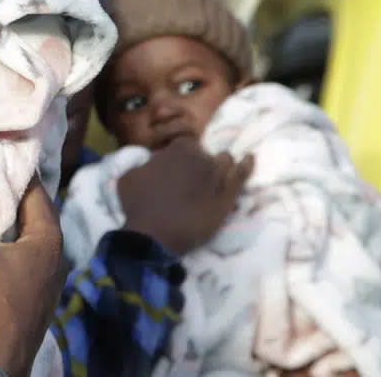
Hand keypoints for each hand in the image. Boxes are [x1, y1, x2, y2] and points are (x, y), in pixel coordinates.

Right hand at [117, 136, 253, 254]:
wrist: (154, 235)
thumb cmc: (139, 204)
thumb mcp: (130, 175)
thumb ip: (146, 163)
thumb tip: (153, 162)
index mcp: (179, 148)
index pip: (186, 144)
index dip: (181, 156)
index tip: (176, 168)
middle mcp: (201, 157)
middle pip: (205, 154)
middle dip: (198, 163)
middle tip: (189, 180)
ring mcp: (218, 175)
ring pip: (225, 162)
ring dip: (219, 166)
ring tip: (213, 177)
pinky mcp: (228, 195)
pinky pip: (242, 175)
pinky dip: (247, 165)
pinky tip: (249, 159)